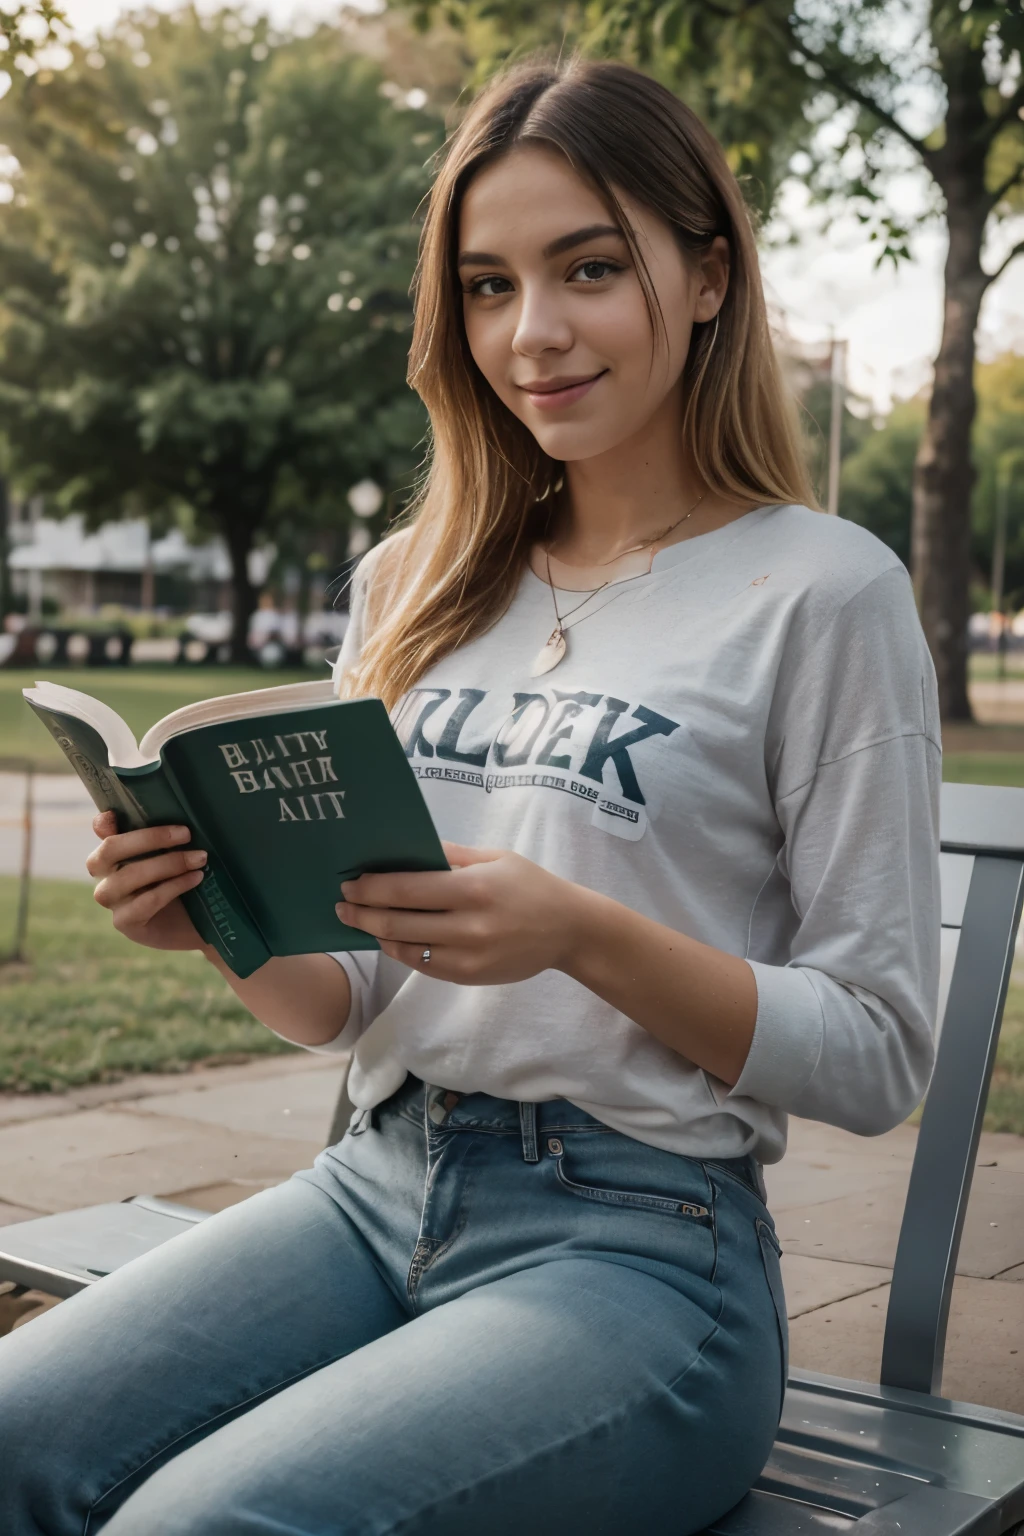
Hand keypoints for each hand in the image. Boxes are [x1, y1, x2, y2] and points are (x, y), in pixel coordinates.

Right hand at [87, 810, 207, 951]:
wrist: (196, 923)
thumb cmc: (183, 881)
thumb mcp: (178, 854)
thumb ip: (168, 835)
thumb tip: (178, 808)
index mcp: (113, 852)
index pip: (101, 831)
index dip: (104, 822)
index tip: (118, 814)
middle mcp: (105, 874)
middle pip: (110, 850)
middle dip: (150, 838)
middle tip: (187, 833)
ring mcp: (112, 900)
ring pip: (127, 877)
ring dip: (166, 864)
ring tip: (199, 859)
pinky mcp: (125, 922)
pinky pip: (144, 902)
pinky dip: (172, 887)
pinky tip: (195, 878)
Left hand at [335, 841, 584, 984]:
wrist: (568, 930)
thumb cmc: (530, 886)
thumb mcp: (495, 858)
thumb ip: (450, 854)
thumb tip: (405, 848)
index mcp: (473, 888)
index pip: (407, 888)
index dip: (372, 887)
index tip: (350, 883)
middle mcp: (468, 925)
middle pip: (398, 921)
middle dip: (363, 913)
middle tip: (342, 905)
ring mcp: (467, 956)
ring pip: (405, 948)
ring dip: (377, 934)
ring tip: (361, 922)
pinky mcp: (469, 976)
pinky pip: (422, 965)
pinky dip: (402, 951)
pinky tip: (390, 938)